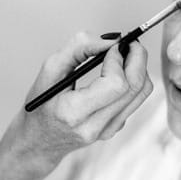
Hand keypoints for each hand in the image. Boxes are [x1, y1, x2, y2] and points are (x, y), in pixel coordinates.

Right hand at [0, 31, 152, 179]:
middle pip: (134, 87)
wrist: (38, 140)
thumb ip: (78, 48)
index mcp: (73, 112)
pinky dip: (132, 81)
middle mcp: (94, 126)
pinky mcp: (115, 129)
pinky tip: (116, 73)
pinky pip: (135, 100)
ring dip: (139, 67)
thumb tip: (111, 39)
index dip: (118, 60)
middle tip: (129, 42)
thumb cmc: (41, 103)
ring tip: (125, 54)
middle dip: (137, 58)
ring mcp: (107, 130)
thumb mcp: (50, 70)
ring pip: (141, 93)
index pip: (115, 84)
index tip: (111, 46)